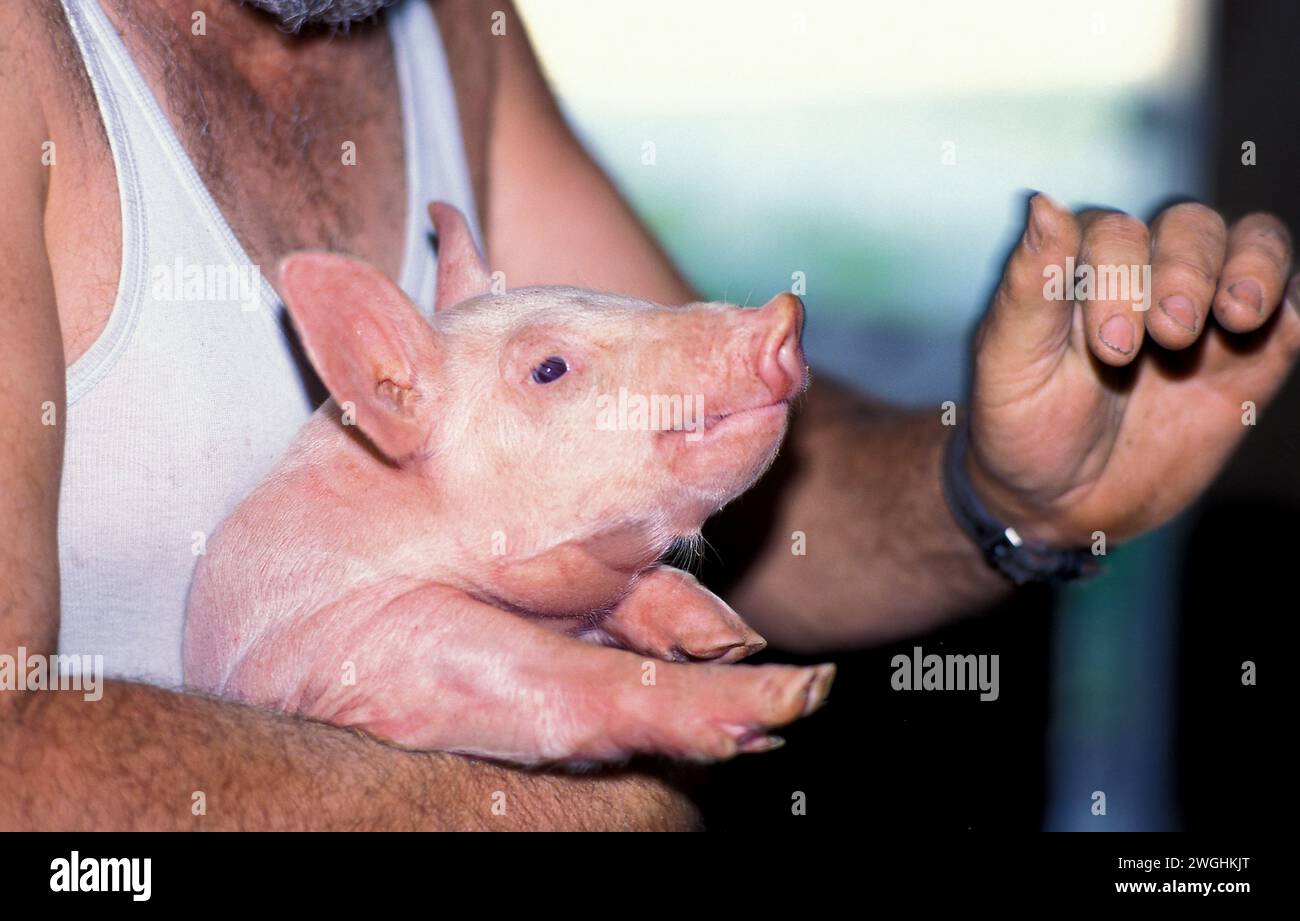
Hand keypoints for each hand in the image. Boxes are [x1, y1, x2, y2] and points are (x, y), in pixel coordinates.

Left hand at [967, 194, 1297, 546]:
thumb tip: (1040, 202)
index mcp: (1079, 266)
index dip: (1118, 276)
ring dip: (1253, 269)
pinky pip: (1294, 306)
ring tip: (1237, 317)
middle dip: (1183, 274)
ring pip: (1251, 244)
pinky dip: (1296, 302)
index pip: (1115, 231)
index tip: (1110, 348)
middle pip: (1189, 227)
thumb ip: (1028, 286)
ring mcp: (1204, 309)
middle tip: (1168, 335)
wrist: (1057, 502)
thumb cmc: (1019, 426)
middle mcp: (1146, 272)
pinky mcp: (1252, 353)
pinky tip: (1281, 323)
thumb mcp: (1009, 363)